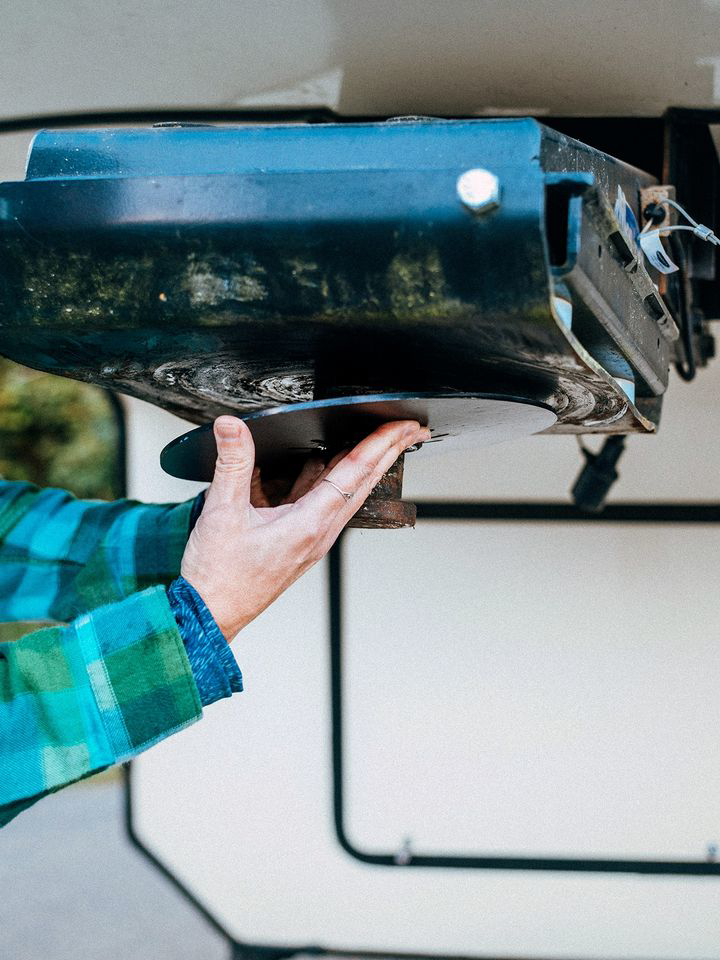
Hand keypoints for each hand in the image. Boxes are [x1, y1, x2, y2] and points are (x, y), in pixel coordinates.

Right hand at [181, 416, 429, 639]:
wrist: (212, 614)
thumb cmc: (220, 576)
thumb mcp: (222, 512)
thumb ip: (232, 463)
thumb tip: (232, 426)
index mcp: (310, 524)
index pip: (354, 473)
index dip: (380, 444)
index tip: (402, 425)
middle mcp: (319, 531)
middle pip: (363, 482)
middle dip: (389, 452)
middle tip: (411, 428)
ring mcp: (312, 537)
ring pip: (346, 492)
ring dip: (364, 464)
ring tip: (382, 440)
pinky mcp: (300, 540)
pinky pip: (323, 501)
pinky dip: (330, 477)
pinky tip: (325, 461)